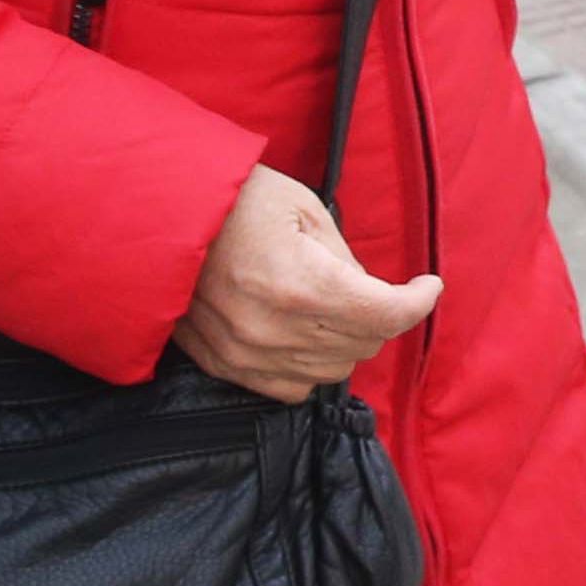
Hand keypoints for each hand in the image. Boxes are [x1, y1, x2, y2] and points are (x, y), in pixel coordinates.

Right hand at [173, 163, 439, 401]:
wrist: (158, 215)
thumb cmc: (234, 199)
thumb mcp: (305, 208)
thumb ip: (345, 258)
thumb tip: (368, 291)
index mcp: (302, 284)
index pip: (386, 316)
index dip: (418, 301)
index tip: (428, 287)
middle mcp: (275, 329)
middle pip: (364, 344)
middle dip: (380, 315)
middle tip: (366, 284)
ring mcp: (246, 354)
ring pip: (333, 370)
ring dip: (346, 340)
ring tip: (331, 303)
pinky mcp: (224, 365)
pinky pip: (292, 386)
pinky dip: (311, 363)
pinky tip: (304, 331)